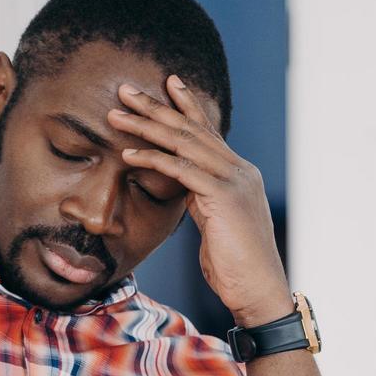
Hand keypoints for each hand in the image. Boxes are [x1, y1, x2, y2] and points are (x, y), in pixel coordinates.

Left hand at [108, 77, 291, 326]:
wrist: (260, 292)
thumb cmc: (236, 268)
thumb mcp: (217, 225)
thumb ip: (204, 201)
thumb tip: (186, 190)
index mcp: (240, 175)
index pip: (209, 132)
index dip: (187, 105)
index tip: (168, 83)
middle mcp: (240, 170)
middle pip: (193, 129)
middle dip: (157, 107)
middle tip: (126, 89)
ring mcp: (234, 181)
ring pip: (184, 142)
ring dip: (146, 126)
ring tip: (116, 116)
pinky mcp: (223, 196)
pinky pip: (181, 169)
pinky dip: (152, 159)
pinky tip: (127, 155)